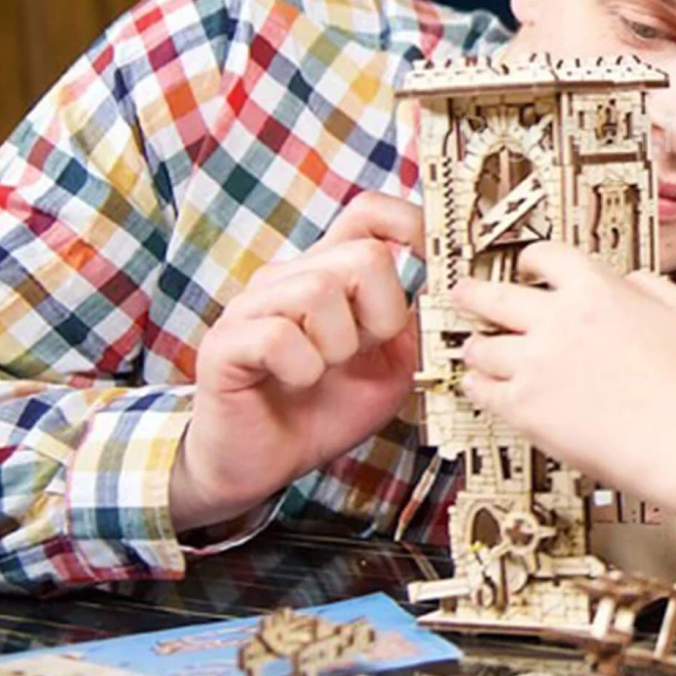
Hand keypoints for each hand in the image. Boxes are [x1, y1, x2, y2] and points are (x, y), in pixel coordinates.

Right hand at [170, 192, 422, 532]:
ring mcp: (253, 304)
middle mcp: (291, 276)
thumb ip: (416, 326)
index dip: (409, 223)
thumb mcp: (391, 366)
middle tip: (361, 352)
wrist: (263, 463)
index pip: (369, 212)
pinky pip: (280, 336)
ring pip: (321, 291)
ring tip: (324, 370)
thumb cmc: (323, 408)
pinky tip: (296, 381)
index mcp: (332, 273)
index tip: (433, 259)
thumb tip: (450, 289)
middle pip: (363, 255)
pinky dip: (302, 368)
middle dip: (381, 315)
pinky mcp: (225, 342)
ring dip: (339, 346)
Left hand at [453, 242, 675, 526]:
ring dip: (475, 345)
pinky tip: (477, 384)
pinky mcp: (524, 406)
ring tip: (472, 346)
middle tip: (462, 292)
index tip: (525, 266)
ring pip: (481, 346)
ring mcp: (535, 363)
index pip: (544, 256)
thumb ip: (652, 284)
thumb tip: (632, 279)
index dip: (529, 259)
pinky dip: (476, 384)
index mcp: (592, 289)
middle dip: (472, 292)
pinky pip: (482, 389)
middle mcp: (555, 320)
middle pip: (494, 295)